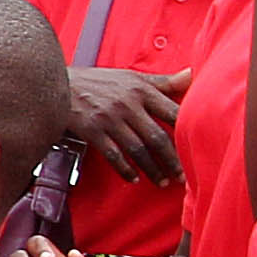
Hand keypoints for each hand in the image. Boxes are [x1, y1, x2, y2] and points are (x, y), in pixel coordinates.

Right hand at [66, 65, 189, 183]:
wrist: (58, 83)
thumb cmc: (99, 82)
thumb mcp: (131, 76)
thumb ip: (163, 81)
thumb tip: (193, 75)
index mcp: (141, 89)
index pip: (172, 112)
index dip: (187, 133)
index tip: (198, 149)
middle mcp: (128, 104)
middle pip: (158, 137)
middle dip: (172, 160)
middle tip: (182, 177)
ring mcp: (109, 118)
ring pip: (138, 150)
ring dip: (152, 169)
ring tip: (162, 182)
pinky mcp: (92, 130)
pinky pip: (114, 155)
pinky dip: (125, 170)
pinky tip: (133, 179)